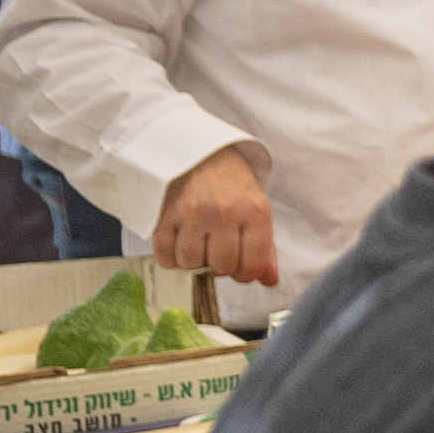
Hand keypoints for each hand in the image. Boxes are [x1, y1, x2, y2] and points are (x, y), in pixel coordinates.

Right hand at [154, 145, 276, 289]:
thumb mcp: (257, 208)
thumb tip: (269, 281)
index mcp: (254, 212)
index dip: (246, 273)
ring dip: (193, 261)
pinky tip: (179, 244)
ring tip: (198, 243)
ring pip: (191, 264)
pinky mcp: (164, 214)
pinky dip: (171, 258)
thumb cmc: (232, 184)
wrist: (199, 151)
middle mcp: (224, 213)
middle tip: (217, 250)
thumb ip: (265, 247)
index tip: (240, 266)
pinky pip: (164, 255)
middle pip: (221, 268)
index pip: (252, 265)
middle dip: (220, 266)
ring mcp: (192, 213)